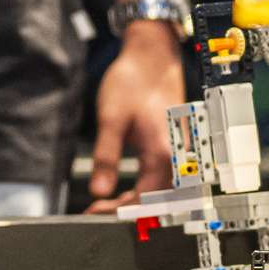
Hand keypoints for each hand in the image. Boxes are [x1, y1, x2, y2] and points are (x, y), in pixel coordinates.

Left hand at [87, 23, 188, 207]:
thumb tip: (99, 190)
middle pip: (154, 199)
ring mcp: (177, 150)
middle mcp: (175, 155)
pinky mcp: (173, 145)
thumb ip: (106, 157)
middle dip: (125, 210)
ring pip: (159, 190)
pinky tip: (121, 189)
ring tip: (105, 204)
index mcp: (162, 152)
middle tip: (95, 212)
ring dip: (133, 202)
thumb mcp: (110, 119)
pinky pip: (161, 177)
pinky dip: (141, 189)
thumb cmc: (132, 82)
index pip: (143, 199)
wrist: (153, 56)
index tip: (92, 213)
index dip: (117, 211)